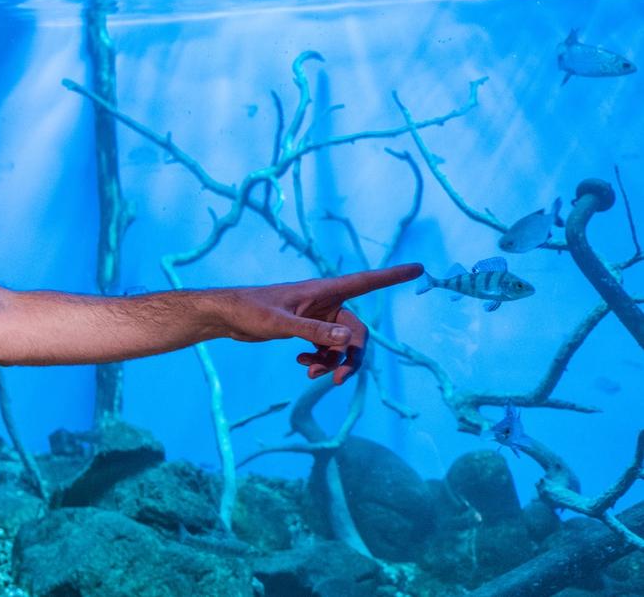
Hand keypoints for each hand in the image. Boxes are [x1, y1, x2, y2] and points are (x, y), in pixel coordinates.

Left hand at [219, 263, 422, 384]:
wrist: (227, 317)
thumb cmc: (250, 311)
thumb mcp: (282, 323)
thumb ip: (315, 331)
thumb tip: (350, 338)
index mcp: (324, 291)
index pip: (366, 281)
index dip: (393, 276)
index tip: (419, 267)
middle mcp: (326, 302)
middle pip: (357, 332)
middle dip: (351, 357)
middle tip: (336, 379)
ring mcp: (318, 316)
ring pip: (342, 344)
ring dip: (332, 362)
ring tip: (311, 373)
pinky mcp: (307, 328)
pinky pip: (327, 348)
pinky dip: (320, 360)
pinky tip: (303, 365)